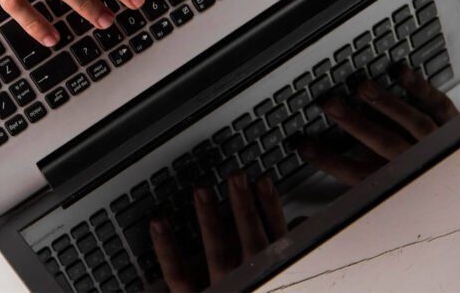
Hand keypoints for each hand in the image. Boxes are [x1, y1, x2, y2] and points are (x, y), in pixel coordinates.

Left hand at [150, 174, 287, 291]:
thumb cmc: (259, 288)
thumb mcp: (286, 278)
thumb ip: (291, 252)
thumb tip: (300, 224)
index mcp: (273, 277)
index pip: (278, 240)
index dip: (270, 209)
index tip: (264, 181)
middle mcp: (250, 282)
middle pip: (250, 241)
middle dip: (244, 207)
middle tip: (236, 178)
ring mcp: (221, 290)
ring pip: (217, 251)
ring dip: (210, 219)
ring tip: (202, 190)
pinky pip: (177, 276)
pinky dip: (166, 249)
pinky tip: (158, 223)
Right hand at [301, 67, 458, 184]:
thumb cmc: (420, 180)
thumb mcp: (389, 188)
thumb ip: (358, 178)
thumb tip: (321, 167)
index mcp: (397, 181)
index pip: (357, 174)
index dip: (329, 160)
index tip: (304, 145)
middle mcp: (419, 161)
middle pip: (384, 144)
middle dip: (355, 123)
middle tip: (330, 104)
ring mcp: (438, 140)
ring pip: (413, 123)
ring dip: (386, 103)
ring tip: (362, 86)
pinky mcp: (453, 122)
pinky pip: (438, 104)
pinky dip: (420, 87)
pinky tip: (401, 72)